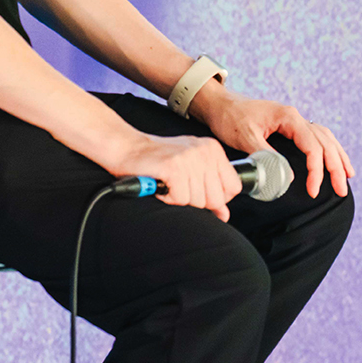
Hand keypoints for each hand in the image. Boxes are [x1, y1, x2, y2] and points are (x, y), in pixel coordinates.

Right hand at [111, 131, 242, 221]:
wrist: (127, 148)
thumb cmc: (158, 160)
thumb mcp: (190, 170)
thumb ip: (211, 190)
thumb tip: (224, 214)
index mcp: (213, 149)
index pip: (233, 187)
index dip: (217, 198)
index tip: (198, 192)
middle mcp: (205, 151)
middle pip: (216, 198)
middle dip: (196, 201)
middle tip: (179, 187)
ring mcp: (190, 158)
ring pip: (198, 201)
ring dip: (180, 199)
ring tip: (169, 184)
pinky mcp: (174, 167)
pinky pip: (181, 199)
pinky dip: (168, 198)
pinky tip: (162, 185)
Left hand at [190, 87, 354, 199]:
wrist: (219, 104)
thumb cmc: (230, 118)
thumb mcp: (246, 138)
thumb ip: (267, 156)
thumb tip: (288, 178)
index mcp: (288, 117)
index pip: (312, 146)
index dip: (316, 170)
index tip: (313, 190)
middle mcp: (296, 117)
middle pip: (324, 142)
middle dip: (335, 167)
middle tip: (341, 190)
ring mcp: (293, 120)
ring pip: (325, 137)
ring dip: (337, 157)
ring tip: (347, 176)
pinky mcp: (289, 126)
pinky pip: (316, 136)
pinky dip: (328, 148)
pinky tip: (333, 158)